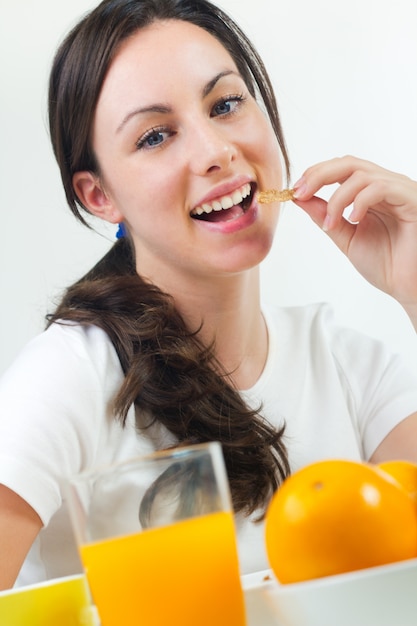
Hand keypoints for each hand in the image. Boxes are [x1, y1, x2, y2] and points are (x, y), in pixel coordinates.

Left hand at [292, 156, 416, 321]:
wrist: (408, 287)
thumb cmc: (386, 264)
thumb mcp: (346, 237)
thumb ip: (326, 216)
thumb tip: (300, 198)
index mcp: (370, 193)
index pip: (341, 169)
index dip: (315, 175)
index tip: (295, 192)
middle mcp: (386, 186)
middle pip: (349, 163)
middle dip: (319, 175)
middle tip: (301, 193)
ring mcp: (400, 190)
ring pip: (361, 174)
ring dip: (338, 198)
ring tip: (331, 223)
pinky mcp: (412, 199)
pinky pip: (381, 187)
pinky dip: (360, 201)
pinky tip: (354, 220)